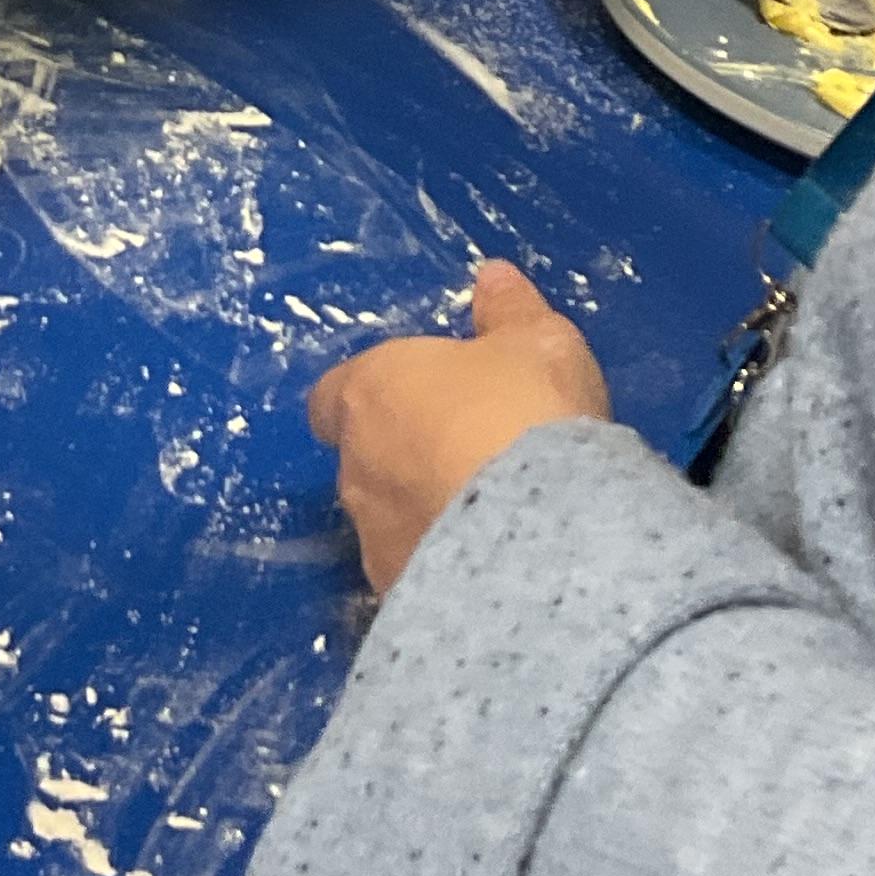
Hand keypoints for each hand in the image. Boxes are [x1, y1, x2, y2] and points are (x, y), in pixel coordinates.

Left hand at [306, 262, 609, 592]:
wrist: (542, 539)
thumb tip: (493, 277)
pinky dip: (445, 570)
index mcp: (371, 394)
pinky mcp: (400, 598)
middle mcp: (356, 469)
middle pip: (363, 461)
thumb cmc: (526, 414)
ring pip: (389, 524)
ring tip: (490, 520)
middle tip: (468, 456)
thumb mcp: (537, 343)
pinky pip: (418, 575)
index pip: (332, 397)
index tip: (408, 400)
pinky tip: (492, 571)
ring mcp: (374, 541)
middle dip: (404, 459)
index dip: (364, 398)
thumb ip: (509, 311)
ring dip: (424, 518)